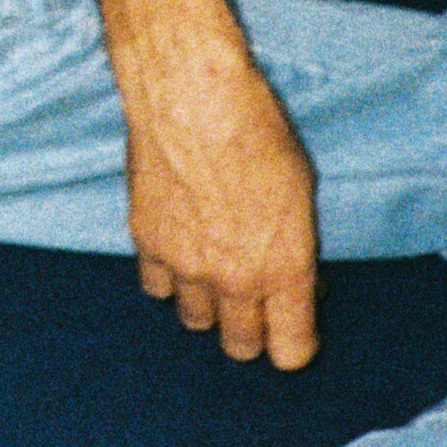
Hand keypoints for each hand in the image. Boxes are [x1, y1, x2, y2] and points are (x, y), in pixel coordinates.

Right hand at [90, 0, 318, 367]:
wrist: (192, 95)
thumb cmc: (257, 131)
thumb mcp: (300, 193)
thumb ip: (296, 249)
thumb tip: (295, 282)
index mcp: (283, 268)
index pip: (290, 351)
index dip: (293, 346)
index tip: (292, 332)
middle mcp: (234, 278)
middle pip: (239, 345)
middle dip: (250, 332)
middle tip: (253, 306)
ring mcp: (185, 265)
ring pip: (195, 320)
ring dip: (207, 305)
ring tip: (213, 273)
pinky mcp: (146, 243)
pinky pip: (157, 287)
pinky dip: (168, 277)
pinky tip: (179, 250)